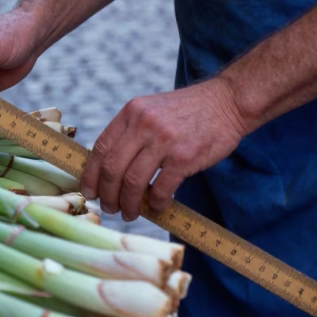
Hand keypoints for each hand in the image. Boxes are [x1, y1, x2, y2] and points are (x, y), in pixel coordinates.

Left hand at [82, 79, 249, 221]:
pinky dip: (157, 202)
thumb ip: (131, 133)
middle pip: (113, 169)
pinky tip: (159, 206)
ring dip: (129, 204)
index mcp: (131, 112)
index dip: (91, 175)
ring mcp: (164, 140)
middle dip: (108, 195)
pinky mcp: (184, 157)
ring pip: (133, 182)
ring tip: (130, 213)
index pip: (101, 148)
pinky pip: (162, 188)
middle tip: (110, 208)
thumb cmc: (188, 111)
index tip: (90, 192)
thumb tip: (109, 170)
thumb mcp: (152, 110)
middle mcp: (144, 124)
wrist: (226, 102)